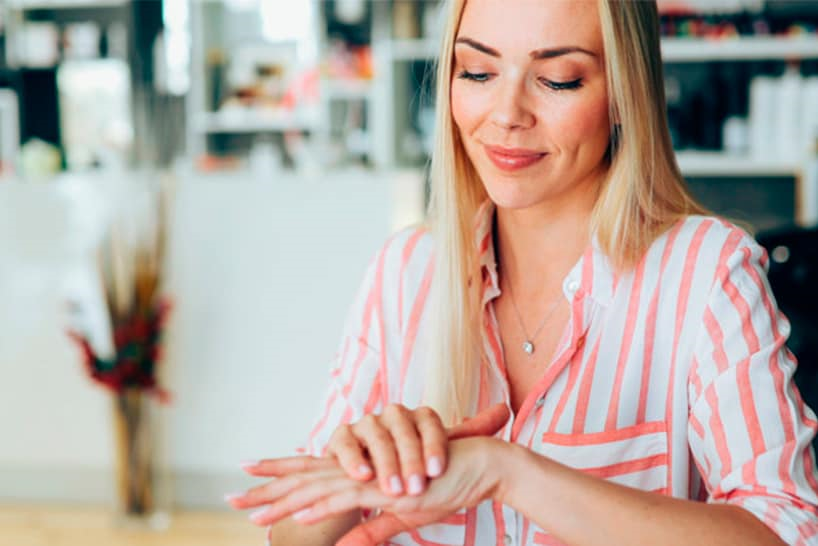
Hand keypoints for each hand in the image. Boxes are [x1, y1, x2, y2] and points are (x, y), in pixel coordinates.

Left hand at [228, 405, 509, 534]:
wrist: (475, 466)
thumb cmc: (441, 486)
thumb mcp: (399, 515)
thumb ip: (369, 530)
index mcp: (359, 473)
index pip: (309, 474)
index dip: (277, 477)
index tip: (246, 484)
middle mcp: (359, 469)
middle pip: (303, 477)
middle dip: (266, 489)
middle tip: (230, 498)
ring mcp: (371, 476)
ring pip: (317, 487)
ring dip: (283, 502)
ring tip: (253, 514)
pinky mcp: (387, 487)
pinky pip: (348, 497)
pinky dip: (321, 507)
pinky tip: (298, 515)